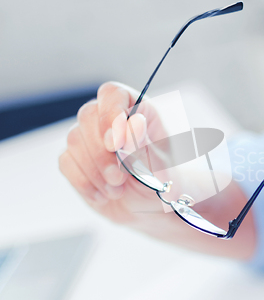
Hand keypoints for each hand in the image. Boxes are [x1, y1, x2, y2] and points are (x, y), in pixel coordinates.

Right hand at [59, 81, 169, 225]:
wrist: (150, 206)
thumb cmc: (161, 180)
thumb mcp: (161, 165)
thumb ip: (146, 145)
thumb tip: (133, 122)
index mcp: (137, 110)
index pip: (113, 94)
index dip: (110, 114)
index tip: (115, 143)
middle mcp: (109, 118)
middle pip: (88, 115)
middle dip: (101, 152)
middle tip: (119, 177)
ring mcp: (89, 137)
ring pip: (74, 139)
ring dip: (95, 170)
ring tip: (117, 189)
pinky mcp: (75, 158)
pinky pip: (66, 162)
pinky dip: (84, 182)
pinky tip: (103, 195)